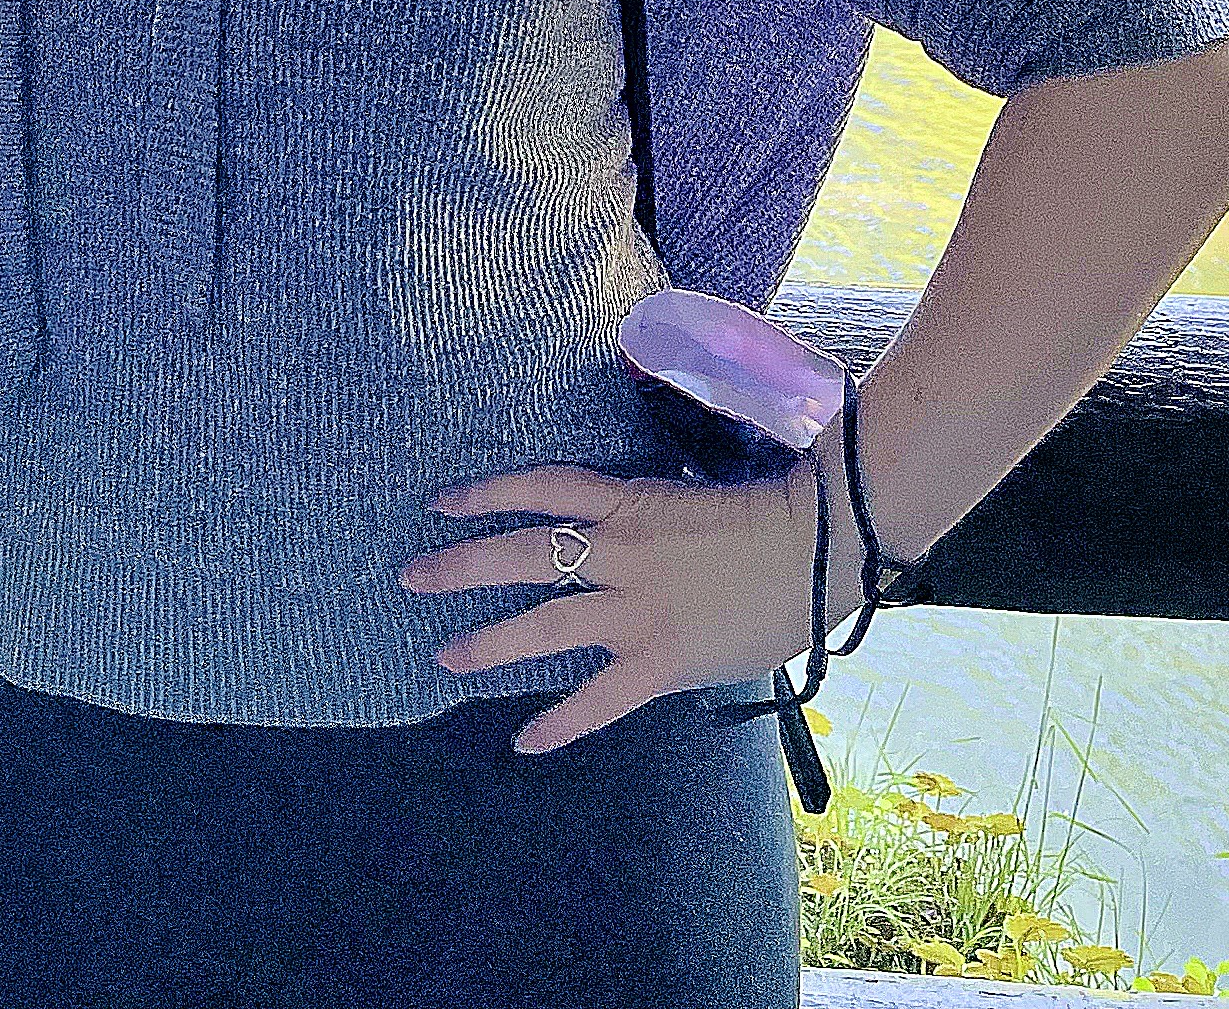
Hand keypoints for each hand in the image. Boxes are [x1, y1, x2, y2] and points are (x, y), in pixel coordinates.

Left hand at [397, 459, 819, 756]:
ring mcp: (637, 606)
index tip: (443, 502)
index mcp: (628, 502)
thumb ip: (644, 522)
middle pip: (524, 550)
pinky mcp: (660, 658)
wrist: (815, 546)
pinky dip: (558, 722)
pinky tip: (523, 742)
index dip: (488, 492)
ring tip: (446, 655)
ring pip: (546, 621)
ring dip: (491, 640)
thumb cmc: (763, 520)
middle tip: (413, 575)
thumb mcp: (687, 502)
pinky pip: (597, 699)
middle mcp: (620, 550)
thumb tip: (610, 539)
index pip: (542, 486)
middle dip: (463, 563)